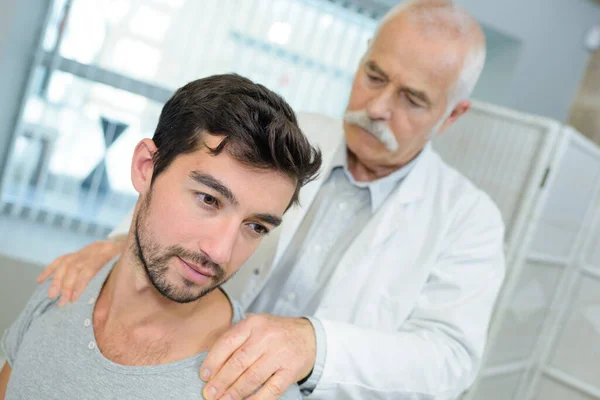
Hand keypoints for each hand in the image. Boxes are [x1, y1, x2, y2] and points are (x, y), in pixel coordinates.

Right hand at [36, 235, 126, 305]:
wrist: (135, 243)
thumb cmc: (134, 265)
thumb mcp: (133, 270)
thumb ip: (124, 283)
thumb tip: (116, 308)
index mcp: (110, 252)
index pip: (91, 267)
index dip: (81, 283)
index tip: (74, 299)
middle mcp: (96, 248)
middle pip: (76, 266)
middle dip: (67, 286)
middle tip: (62, 303)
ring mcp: (86, 249)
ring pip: (66, 263)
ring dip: (57, 280)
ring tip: (51, 296)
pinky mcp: (79, 251)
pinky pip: (61, 260)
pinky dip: (50, 270)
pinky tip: (40, 280)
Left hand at [200, 314, 316, 399]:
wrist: (310, 336)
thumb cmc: (275, 334)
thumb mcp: (256, 327)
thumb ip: (237, 340)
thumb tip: (211, 366)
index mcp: (253, 323)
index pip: (228, 342)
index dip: (213, 360)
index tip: (204, 376)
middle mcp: (267, 336)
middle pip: (238, 362)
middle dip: (221, 381)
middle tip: (209, 394)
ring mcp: (280, 353)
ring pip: (252, 377)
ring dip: (235, 392)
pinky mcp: (291, 370)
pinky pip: (271, 389)